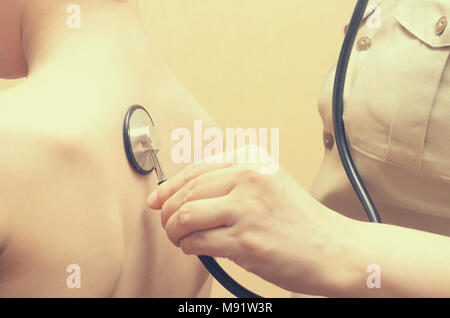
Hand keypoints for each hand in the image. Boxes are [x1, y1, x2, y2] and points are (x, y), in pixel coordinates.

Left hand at [146, 146, 350, 294]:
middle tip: (167, 225)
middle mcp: (249, 178)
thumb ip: (231, 181)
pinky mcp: (246, 241)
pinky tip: (196, 248)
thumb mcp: (269, 183)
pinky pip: (197, 241)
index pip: (195, 170)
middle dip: (166, 212)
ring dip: (173, 231)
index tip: (156, 200)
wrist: (333, 248)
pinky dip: (188, 246)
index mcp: (252, 160)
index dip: (168, 187)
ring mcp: (247, 209)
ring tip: (179, 238)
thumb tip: (182, 193)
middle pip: (185, 193)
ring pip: (184, 216)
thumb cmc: (300, 220)